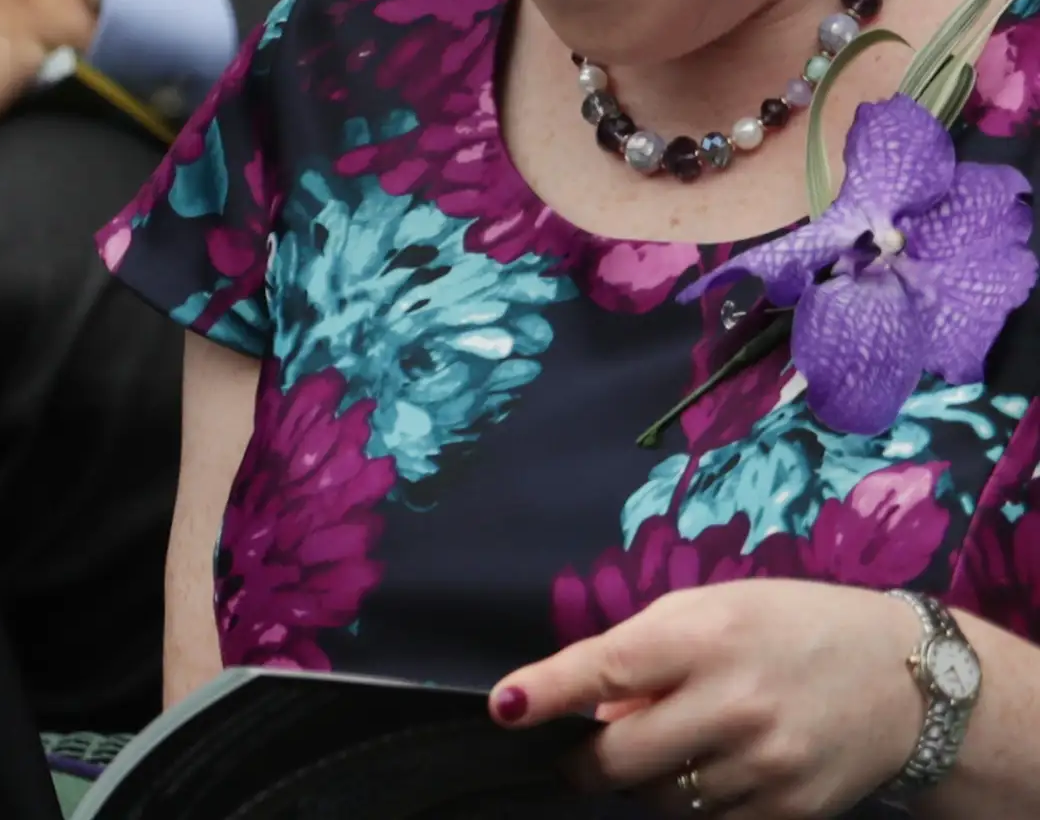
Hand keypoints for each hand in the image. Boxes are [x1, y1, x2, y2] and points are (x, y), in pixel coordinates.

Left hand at [493, 579, 920, 816]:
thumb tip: (590, 709)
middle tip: (584, 755)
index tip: (504, 709)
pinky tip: (713, 774)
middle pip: (619, 758)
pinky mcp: (791, 810)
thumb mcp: (714, 610)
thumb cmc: (791, 629)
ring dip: (643, 783)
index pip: (606, 668)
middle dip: (586, 762)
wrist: (908, 682)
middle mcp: (733, 703)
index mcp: (705, 637)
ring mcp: (764, 763)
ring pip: (657, 799)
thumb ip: (646, 653)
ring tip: (671, 752)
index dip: (547, 692)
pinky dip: (692, 806)